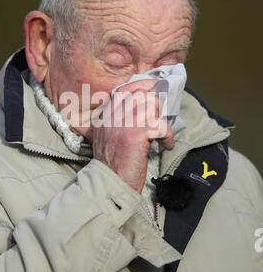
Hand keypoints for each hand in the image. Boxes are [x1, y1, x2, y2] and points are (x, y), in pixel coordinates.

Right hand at [91, 79, 173, 193]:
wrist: (109, 185)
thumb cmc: (113, 165)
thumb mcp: (107, 139)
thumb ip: (116, 123)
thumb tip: (142, 110)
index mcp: (104, 117)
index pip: (123, 90)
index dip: (142, 86)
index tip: (155, 89)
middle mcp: (111, 117)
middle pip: (140, 95)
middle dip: (157, 102)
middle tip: (163, 115)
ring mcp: (122, 125)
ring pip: (151, 107)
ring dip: (162, 120)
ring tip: (163, 134)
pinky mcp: (134, 136)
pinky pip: (159, 125)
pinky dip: (167, 135)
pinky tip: (165, 145)